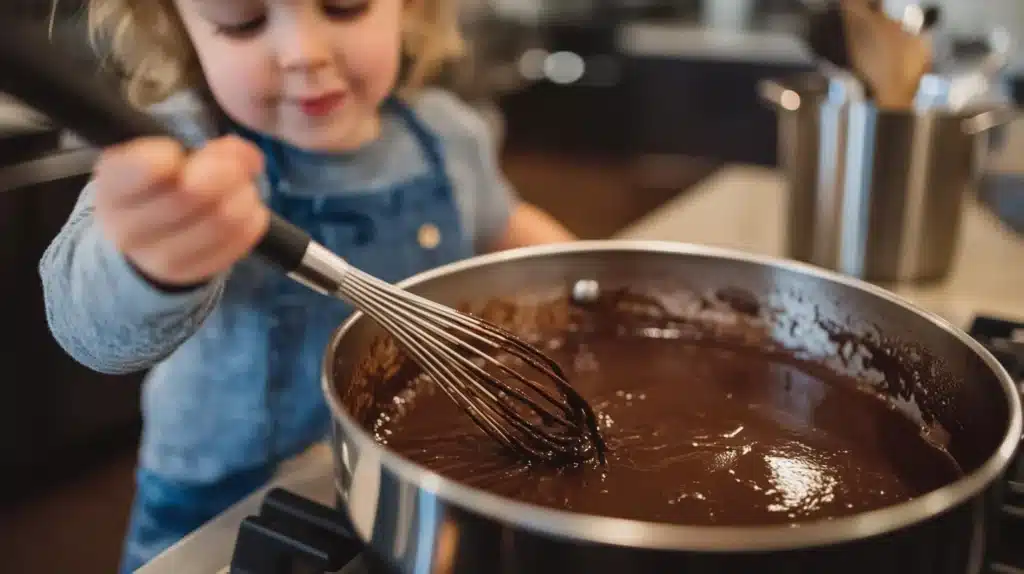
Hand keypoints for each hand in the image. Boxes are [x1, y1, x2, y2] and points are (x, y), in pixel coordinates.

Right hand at [93, 136, 269, 286]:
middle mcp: (129, 230)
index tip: (176, 155)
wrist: (142, 240)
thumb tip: (251, 156)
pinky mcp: (191, 274)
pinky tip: (246, 209)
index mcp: (113, 189)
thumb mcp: (163, 159)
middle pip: (195, 192)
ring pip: (223, 220)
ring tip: (242, 188)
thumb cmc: (154, 189)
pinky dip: (253, 219)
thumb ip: (209, 151)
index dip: (175, 156)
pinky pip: (238, 243)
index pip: (149, 168)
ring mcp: (160, 259)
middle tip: (234, 167)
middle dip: (227, 171)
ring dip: (244, 196)